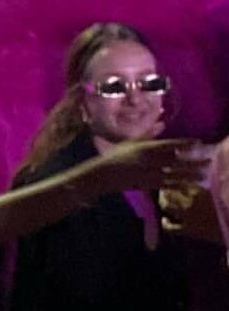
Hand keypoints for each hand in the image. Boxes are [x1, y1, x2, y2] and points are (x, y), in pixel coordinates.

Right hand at [93, 137, 211, 196]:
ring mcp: (150, 173)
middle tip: (209, 160)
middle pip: (177, 160)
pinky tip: (189, 187)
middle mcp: (151, 159)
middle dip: (194, 161)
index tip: (198, 142)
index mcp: (147, 147)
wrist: (102, 175)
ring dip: (191, 174)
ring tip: (204, 175)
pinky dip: (179, 186)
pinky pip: (166, 185)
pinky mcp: (147, 184)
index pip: (171, 144)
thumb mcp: (131, 141)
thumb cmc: (115, 156)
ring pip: (175, 174)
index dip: (186, 143)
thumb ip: (148, 133)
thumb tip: (161, 123)